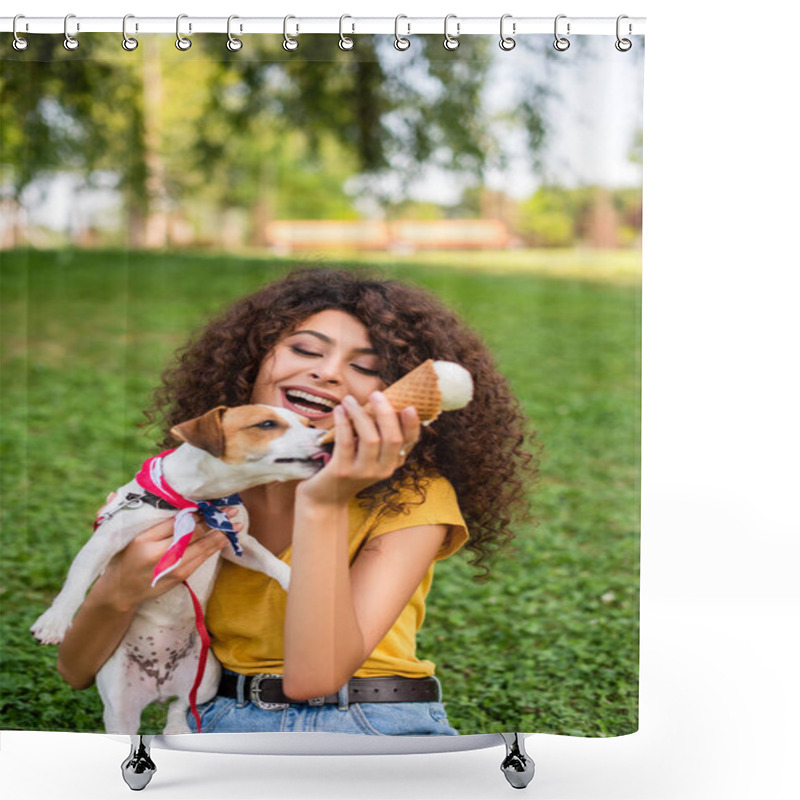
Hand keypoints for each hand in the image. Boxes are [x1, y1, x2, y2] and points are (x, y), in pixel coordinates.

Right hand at [92, 507, 241, 611]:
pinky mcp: (180, 575)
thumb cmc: (122, 558)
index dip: (194, 512)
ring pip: (202, 546)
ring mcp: (172, 567)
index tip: (208, 502)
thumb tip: (114, 492)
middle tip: (231, 508)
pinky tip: (227, 538)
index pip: (175, 521)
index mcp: (144, 540)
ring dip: (221, 533)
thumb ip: (120, 513)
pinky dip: (215, 547)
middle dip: (214, 520)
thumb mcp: (119, 535)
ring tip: (237, 522)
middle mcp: (159, 554)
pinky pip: (202, 558)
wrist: (120, 592)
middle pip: (192, 533)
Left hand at [298, 392, 419, 507]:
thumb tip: (381, 401)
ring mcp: (363, 472)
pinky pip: (346, 442)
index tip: (410, 406)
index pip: (409, 442)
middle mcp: (383, 470)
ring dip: (360, 414)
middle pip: (392, 438)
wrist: (326, 498)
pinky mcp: (342, 472)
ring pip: (370, 439)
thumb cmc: (349, 468)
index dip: (412, 424)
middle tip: (376, 394)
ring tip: (349, 399)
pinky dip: (343, 423)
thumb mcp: (369, 455)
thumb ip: (378, 435)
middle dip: (385, 413)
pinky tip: (339, 410)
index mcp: (393, 463)